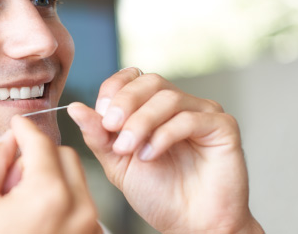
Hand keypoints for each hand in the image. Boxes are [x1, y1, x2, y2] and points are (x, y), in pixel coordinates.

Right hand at [0, 115, 102, 233]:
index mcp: (48, 195)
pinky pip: (80, 205)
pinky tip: (35, 220)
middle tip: (13, 177)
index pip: (41, 142)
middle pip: (65, 156)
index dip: (24, 129)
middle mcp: (78, 210)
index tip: (16, 125)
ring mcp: (89, 228)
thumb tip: (9, 140)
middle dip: (40, 156)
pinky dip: (61, 201)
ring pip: (76, 180)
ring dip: (52, 178)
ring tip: (22, 204)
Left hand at [67, 68, 263, 233]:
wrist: (191, 227)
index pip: (131, 77)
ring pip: (168, 98)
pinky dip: (164, 135)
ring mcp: (203, 113)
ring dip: (141, 122)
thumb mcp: (117, 162)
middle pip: (149, 81)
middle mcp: (179, 105)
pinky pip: (190, 118)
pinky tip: (150, 155)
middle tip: (111, 128)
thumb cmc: (158, 194)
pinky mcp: (223, 127)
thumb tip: (75, 108)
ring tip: (129, 150)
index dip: (113, 90)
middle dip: (125, 103)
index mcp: (152, 107)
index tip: (101, 116)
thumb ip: (98, 135)